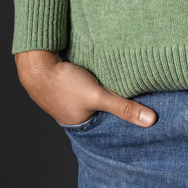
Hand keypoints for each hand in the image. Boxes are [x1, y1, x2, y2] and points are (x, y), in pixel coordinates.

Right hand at [15, 50, 156, 127]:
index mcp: (81, 124)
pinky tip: (98, 69)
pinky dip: (92, 78)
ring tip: (117, 80)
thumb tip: (152, 121)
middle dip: (113, 102)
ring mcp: (67, 97)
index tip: (140, 110)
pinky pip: (84, 82)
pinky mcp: (65, 80)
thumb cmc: (64, 83)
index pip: (107, 124)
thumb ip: (123, 107)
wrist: (35, 63)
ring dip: (102, 88)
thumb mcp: (97, 96)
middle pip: (100, 109)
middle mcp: (74, 113)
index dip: (121, 118)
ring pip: (92, 95)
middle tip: (133, 93)